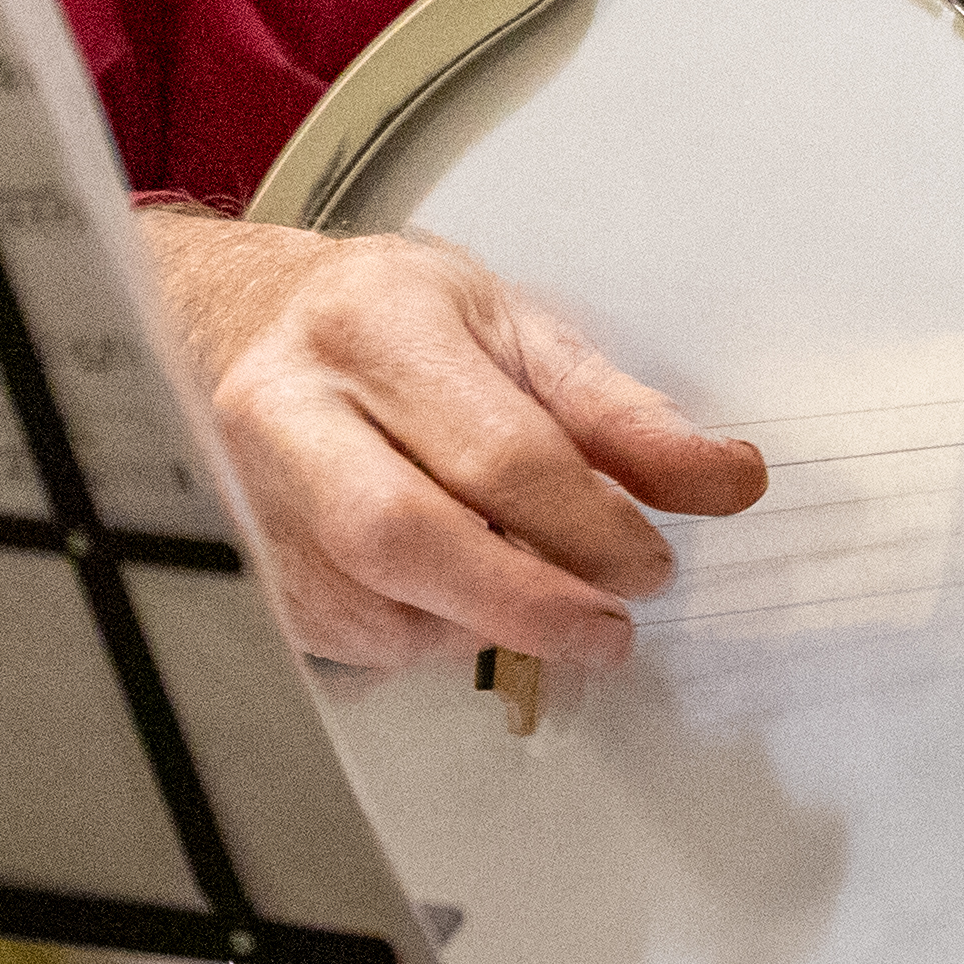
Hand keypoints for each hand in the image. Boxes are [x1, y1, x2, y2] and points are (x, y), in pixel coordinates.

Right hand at [140, 209, 767, 672]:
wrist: (245, 324)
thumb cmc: (387, 323)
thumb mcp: (516, 330)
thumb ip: (622, 414)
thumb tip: (724, 480)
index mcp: (376, 325)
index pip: (494, 449)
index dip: (587, 522)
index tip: (651, 563)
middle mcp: (289, 408)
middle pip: (402, 537)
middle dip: (524, 602)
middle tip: (607, 630)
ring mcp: (245, 495)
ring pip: (377, 606)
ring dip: (479, 622)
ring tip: (529, 587)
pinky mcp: (239, 571)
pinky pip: (349, 640)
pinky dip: (425, 631)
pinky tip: (452, 590)